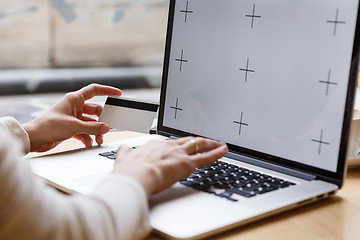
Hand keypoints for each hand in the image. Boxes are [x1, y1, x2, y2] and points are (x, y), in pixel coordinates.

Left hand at [23, 84, 121, 151]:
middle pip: (95, 110)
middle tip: (108, 127)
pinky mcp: (70, 128)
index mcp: (74, 99)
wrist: (33, 138)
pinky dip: (88, 137)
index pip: (94, 90)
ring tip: (98, 139)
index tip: (118, 94)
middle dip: (102, 120)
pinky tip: (89, 143)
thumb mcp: (74, 126)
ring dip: (96, 131)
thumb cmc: (47, 126)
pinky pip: (85, 131)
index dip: (107, 90)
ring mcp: (73, 117)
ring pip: (91, 123)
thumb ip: (92, 127)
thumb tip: (106, 127)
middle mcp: (74, 107)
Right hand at [113, 137, 227, 194]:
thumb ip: (125, 153)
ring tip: (218, 142)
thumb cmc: (129, 171)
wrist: (136, 176)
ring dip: (210, 143)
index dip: (177, 144)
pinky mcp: (187, 164)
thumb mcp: (123, 159)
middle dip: (197, 139)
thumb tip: (122, 148)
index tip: (180, 144)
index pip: (169, 143)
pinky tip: (224, 150)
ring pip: (198, 145)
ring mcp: (179, 153)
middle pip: (186, 141)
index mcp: (154, 145)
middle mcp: (168, 146)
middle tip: (205, 139)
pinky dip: (216, 153)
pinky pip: (206, 157)